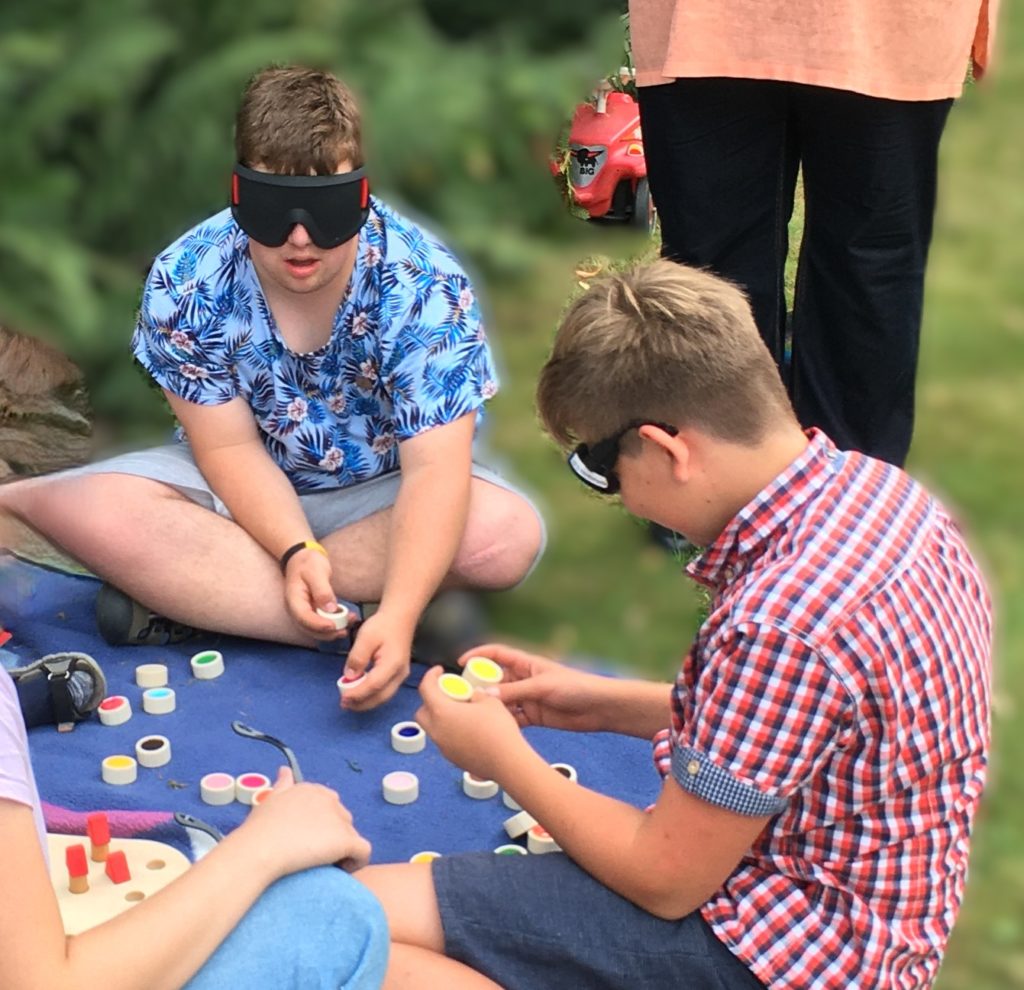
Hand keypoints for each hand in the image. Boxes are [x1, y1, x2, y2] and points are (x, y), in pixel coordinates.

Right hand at [238, 767, 371, 876]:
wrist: (260, 849)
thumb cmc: (259, 828)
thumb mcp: (269, 800)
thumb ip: (282, 785)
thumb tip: (286, 770)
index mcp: (312, 789)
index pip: (328, 804)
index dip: (321, 824)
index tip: (306, 839)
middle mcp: (329, 799)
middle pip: (342, 820)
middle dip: (333, 836)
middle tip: (314, 855)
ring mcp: (339, 819)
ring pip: (352, 836)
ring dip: (343, 850)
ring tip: (325, 866)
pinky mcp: (347, 839)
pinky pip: (363, 852)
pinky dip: (356, 862)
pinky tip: (340, 871)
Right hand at [283, 548, 347, 640]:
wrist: (301, 558)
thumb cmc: (307, 563)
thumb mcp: (316, 572)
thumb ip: (322, 590)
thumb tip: (330, 609)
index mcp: (294, 600)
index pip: (304, 618)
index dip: (318, 625)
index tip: (333, 626)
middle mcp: (297, 609)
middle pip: (309, 628)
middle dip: (327, 633)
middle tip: (344, 631)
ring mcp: (305, 611)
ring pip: (316, 628)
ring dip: (333, 630)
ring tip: (350, 623)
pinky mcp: (313, 611)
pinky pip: (322, 621)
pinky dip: (335, 622)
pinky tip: (349, 618)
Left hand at [339, 609, 413, 710]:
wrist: (400, 618)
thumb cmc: (383, 626)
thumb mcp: (366, 637)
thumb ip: (357, 657)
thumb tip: (349, 677)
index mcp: (393, 663)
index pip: (374, 685)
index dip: (358, 694)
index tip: (343, 698)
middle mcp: (400, 674)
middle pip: (381, 697)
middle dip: (361, 704)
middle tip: (343, 704)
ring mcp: (401, 676)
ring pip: (383, 697)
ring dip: (366, 702)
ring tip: (348, 702)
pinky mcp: (397, 676)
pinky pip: (385, 691)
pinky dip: (371, 696)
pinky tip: (359, 694)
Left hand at [414, 665, 528, 781]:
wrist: (506, 761)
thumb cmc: (497, 730)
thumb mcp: (490, 702)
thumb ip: (478, 695)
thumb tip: (476, 695)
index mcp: (441, 712)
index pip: (426, 689)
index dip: (430, 676)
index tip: (438, 671)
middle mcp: (437, 731)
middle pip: (422, 712)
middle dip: (430, 700)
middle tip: (448, 693)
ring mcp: (443, 747)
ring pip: (433, 728)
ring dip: (441, 718)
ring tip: (460, 712)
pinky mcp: (452, 759)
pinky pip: (445, 741)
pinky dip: (450, 732)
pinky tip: (468, 730)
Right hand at [458, 643, 613, 733]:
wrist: (599, 707)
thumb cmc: (575, 686)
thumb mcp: (541, 686)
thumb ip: (514, 692)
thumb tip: (485, 696)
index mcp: (527, 663)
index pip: (497, 654)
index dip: (478, 655)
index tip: (460, 662)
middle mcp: (525, 679)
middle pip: (495, 679)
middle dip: (479, 686)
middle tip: (462, 696)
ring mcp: (528, 697)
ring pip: (502, 701)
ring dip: (491, 706)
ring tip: (474, 714)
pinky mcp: (534, 715)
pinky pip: (513, 717)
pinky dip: (503, 721)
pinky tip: (493, 727)